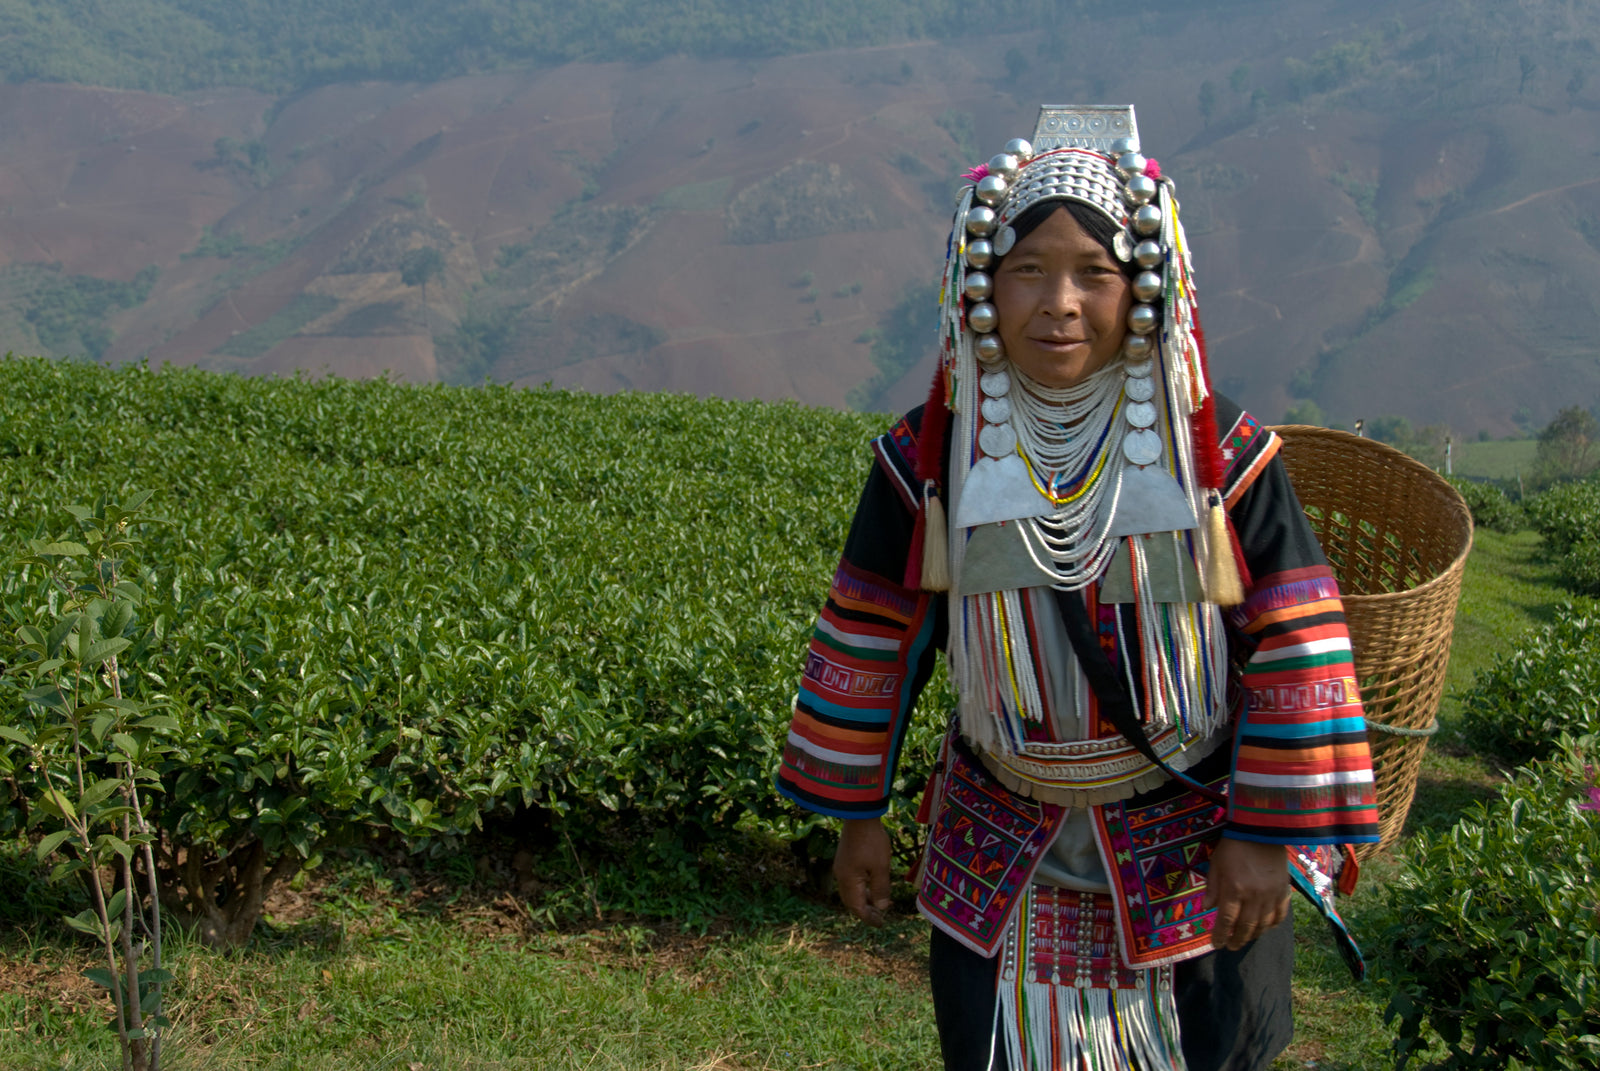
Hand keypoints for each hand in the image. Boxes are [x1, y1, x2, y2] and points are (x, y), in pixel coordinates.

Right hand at [834, 818, 891, 926]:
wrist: (859, 815)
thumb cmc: (872, 841)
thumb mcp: (881, 867)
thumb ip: (881, 889)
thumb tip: (880, 908)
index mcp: (848, 881)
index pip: (857, 907)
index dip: (869, 918)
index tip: (881, 924)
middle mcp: (841, 876)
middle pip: (851, 901)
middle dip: (865, 911)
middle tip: (880, 918)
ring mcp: (841, 867)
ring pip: (851, 891)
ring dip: (864, 899)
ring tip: (879, 903)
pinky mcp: (845, 859)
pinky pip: (851, 881)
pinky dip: (862, 888)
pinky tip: (873, 885)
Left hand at [1204, 836, 1289, 950]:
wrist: (1262, 831)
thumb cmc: (1234, 846)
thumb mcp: (1216, 864)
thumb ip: (1212, 887)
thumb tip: (1207, 908)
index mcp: (1234, 889)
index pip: (1226, 920)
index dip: (1220, 935)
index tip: (1216, 945)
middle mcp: (1254, 896)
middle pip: (1246, 927)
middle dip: (1237, 940)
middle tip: (1231, 946)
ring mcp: (1271, 895)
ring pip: (1263, 925)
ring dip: (1253, 935)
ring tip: (1245, 939)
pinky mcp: (1284, 892)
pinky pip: (1280, 915)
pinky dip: (1272, 924)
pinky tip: (1265, 927)